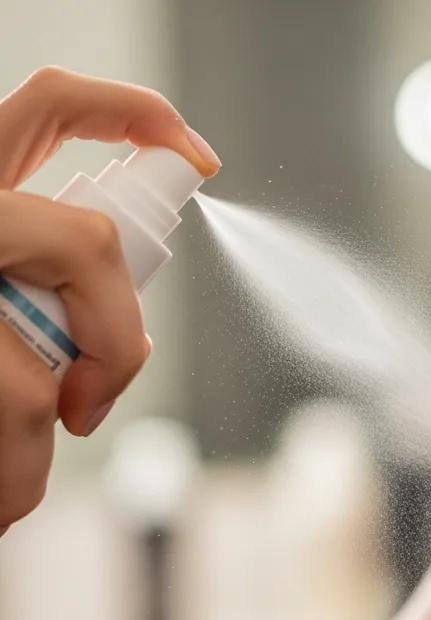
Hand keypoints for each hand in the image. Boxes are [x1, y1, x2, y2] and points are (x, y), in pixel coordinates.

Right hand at [0, 67, 219, 534]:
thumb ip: (43, 292)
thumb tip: (131, 341)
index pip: (50, 107)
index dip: (132, 113)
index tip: (199, 154)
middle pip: (94, 240)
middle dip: (115, 338)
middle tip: (86, 403)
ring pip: (70, 340)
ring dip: (49, 428)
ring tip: (12, 466)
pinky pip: (31, 397)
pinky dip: (24, 470)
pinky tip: (0, 491)